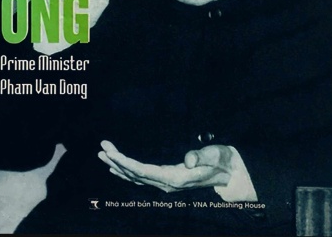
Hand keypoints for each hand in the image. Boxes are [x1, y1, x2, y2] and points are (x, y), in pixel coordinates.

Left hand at [98, 140, 233, 192]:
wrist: (229, 174)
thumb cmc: (222, 161)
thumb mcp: (216, 155)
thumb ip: (203, 156)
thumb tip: (188, 158)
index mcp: (176, 178)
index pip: (144, 171)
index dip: (126, 163)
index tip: (111, 153)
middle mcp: (167, 184)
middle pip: (135, 174)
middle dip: (117, 160)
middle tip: (102, 147)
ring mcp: (165, 183)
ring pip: (135, 177)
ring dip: (118, 165)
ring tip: (102, 154)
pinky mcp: (166, 179)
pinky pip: (141, 177)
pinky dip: (126, 171)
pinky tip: (116, 167)